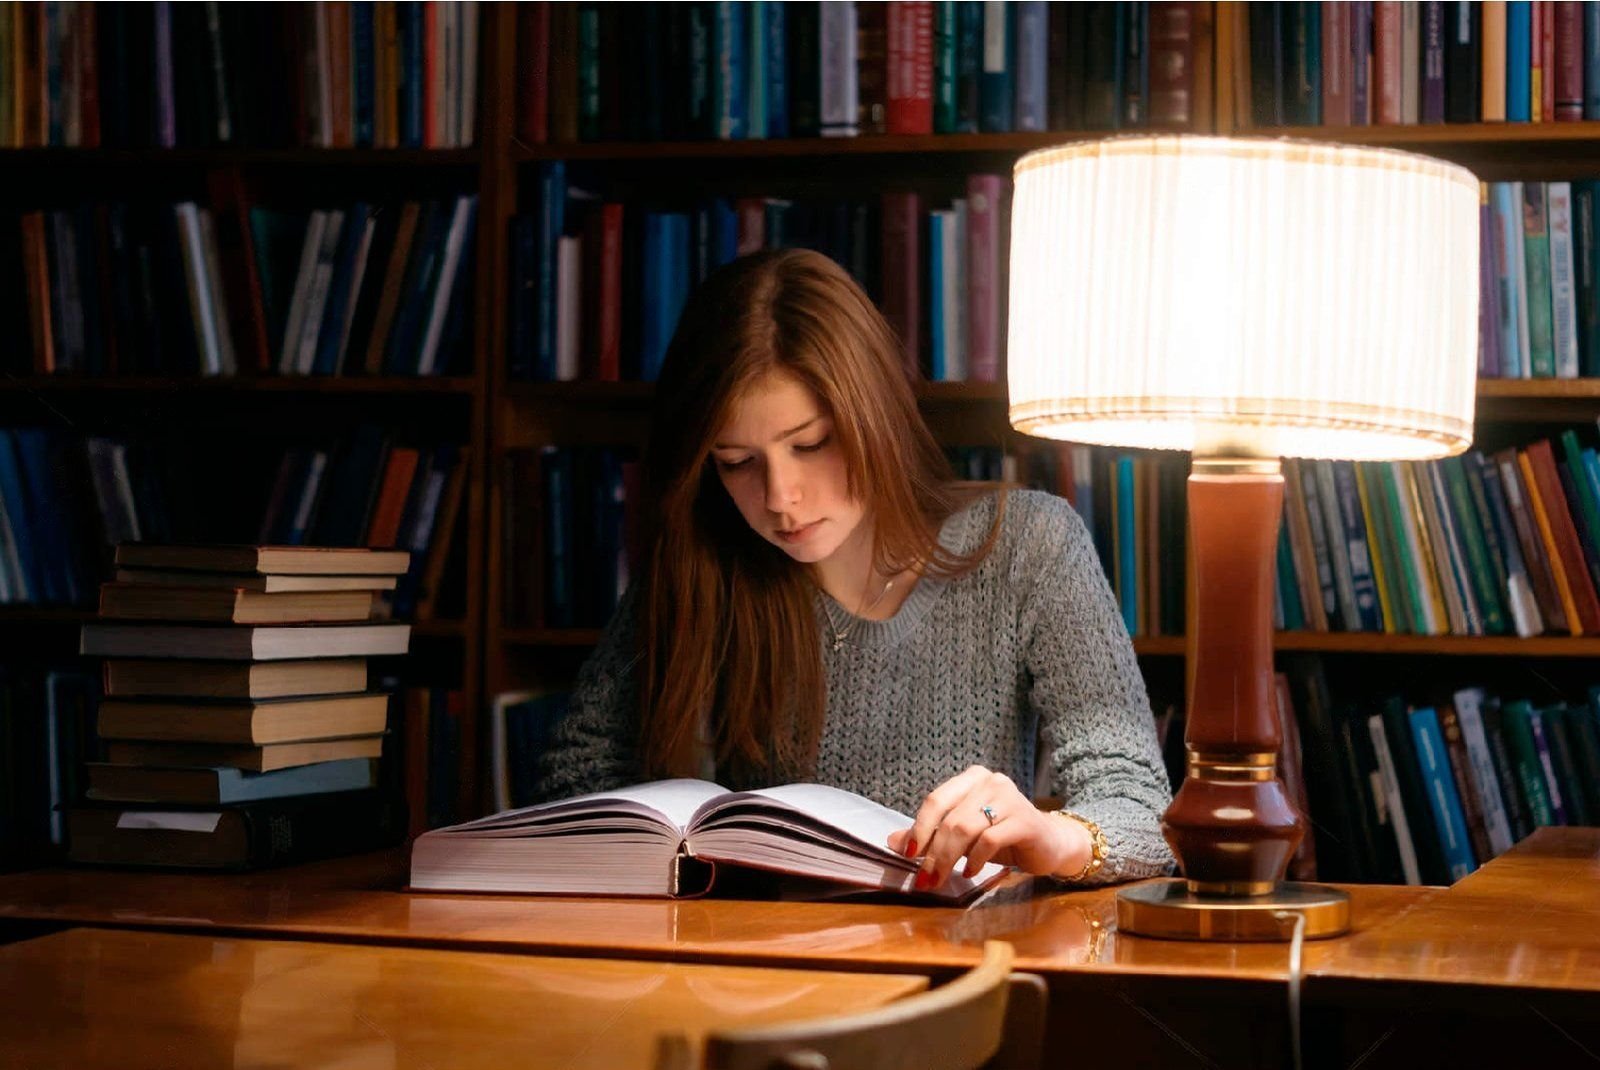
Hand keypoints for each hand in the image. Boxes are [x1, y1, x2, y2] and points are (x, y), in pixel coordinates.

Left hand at [886, 766, 1090, 888]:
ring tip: (944, 878)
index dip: (919, 829)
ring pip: (966, 828)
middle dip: (933, 852)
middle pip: (949, 818)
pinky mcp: (1024, 819)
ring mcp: (1009, 797)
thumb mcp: (964, 836)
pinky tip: (972, 872)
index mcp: (971, 779)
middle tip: (925, 878)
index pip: (936, 800)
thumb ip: (931, 835)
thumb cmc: (1003, 838)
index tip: (908, 856)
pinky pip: (989, 840)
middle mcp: (990, 781)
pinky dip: (976, 859)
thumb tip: (893, 841)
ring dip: (950, 858)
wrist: (1050, 844)